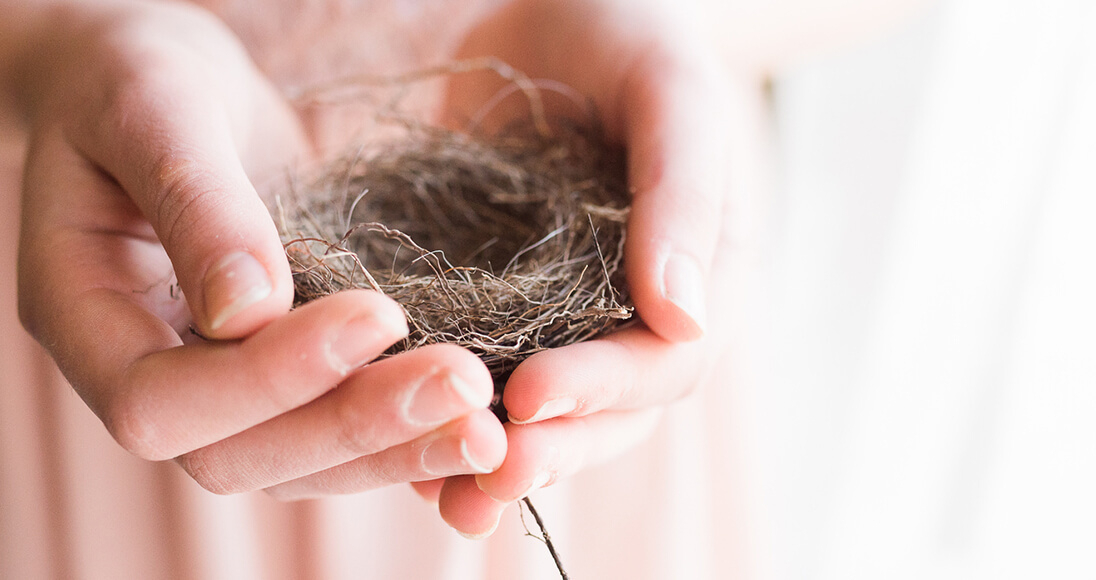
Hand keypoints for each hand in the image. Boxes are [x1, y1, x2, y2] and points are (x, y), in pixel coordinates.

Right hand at [15, 2, 504, 496]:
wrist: (159, 83)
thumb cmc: (132, 74)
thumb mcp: (152, 105)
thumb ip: (195, 199)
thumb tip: (249, 311)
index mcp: (81, 317)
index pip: (159, 402)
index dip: (266, 379)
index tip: (377, 313)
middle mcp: (145, 372)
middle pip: (236, 457)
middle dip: (354, 427)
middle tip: (465, 384)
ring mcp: (215, 387)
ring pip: (298, 464)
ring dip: (396, 448)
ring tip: (487, 419)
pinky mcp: (282, 377)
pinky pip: (338, 433)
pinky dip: (407, 436)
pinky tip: (481, 416)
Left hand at [414, 0, 745, 536]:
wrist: (548, 5)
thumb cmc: (627, 30)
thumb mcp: (670, 92)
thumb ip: (684, 195)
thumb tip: (684, 319)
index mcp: (700, 274)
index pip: (665, 360)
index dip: (604, 387)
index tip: (532, 396)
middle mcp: (634, 312)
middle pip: (607, 415)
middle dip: (549, 450)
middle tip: (483, 476)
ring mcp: (564, 314)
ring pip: (544, 415)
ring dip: (496, 458)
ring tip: (446, 494)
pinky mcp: (495, 303)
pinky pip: (477, 371)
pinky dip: (446, 414)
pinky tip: (395, 440)